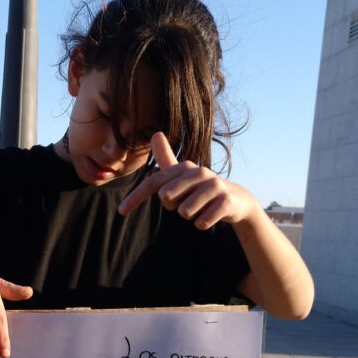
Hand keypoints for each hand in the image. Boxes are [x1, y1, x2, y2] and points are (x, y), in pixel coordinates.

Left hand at [117, 132, 259, 228]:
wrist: (236, 200)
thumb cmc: (200, 189)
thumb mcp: (182, 175)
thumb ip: (166, 158)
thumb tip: (155, 133)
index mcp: (184, 167)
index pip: (153, 183)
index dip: (135, 197)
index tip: (121, 211)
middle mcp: (198, 172)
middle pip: (167, 198)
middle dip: (174, 206)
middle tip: (187, 202)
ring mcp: (213, 185)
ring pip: (184, 212)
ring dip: (190, 216)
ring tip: (201, 208)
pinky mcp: (225, 201)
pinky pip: (201, 222)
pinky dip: (203, 223)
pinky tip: (211, 216)